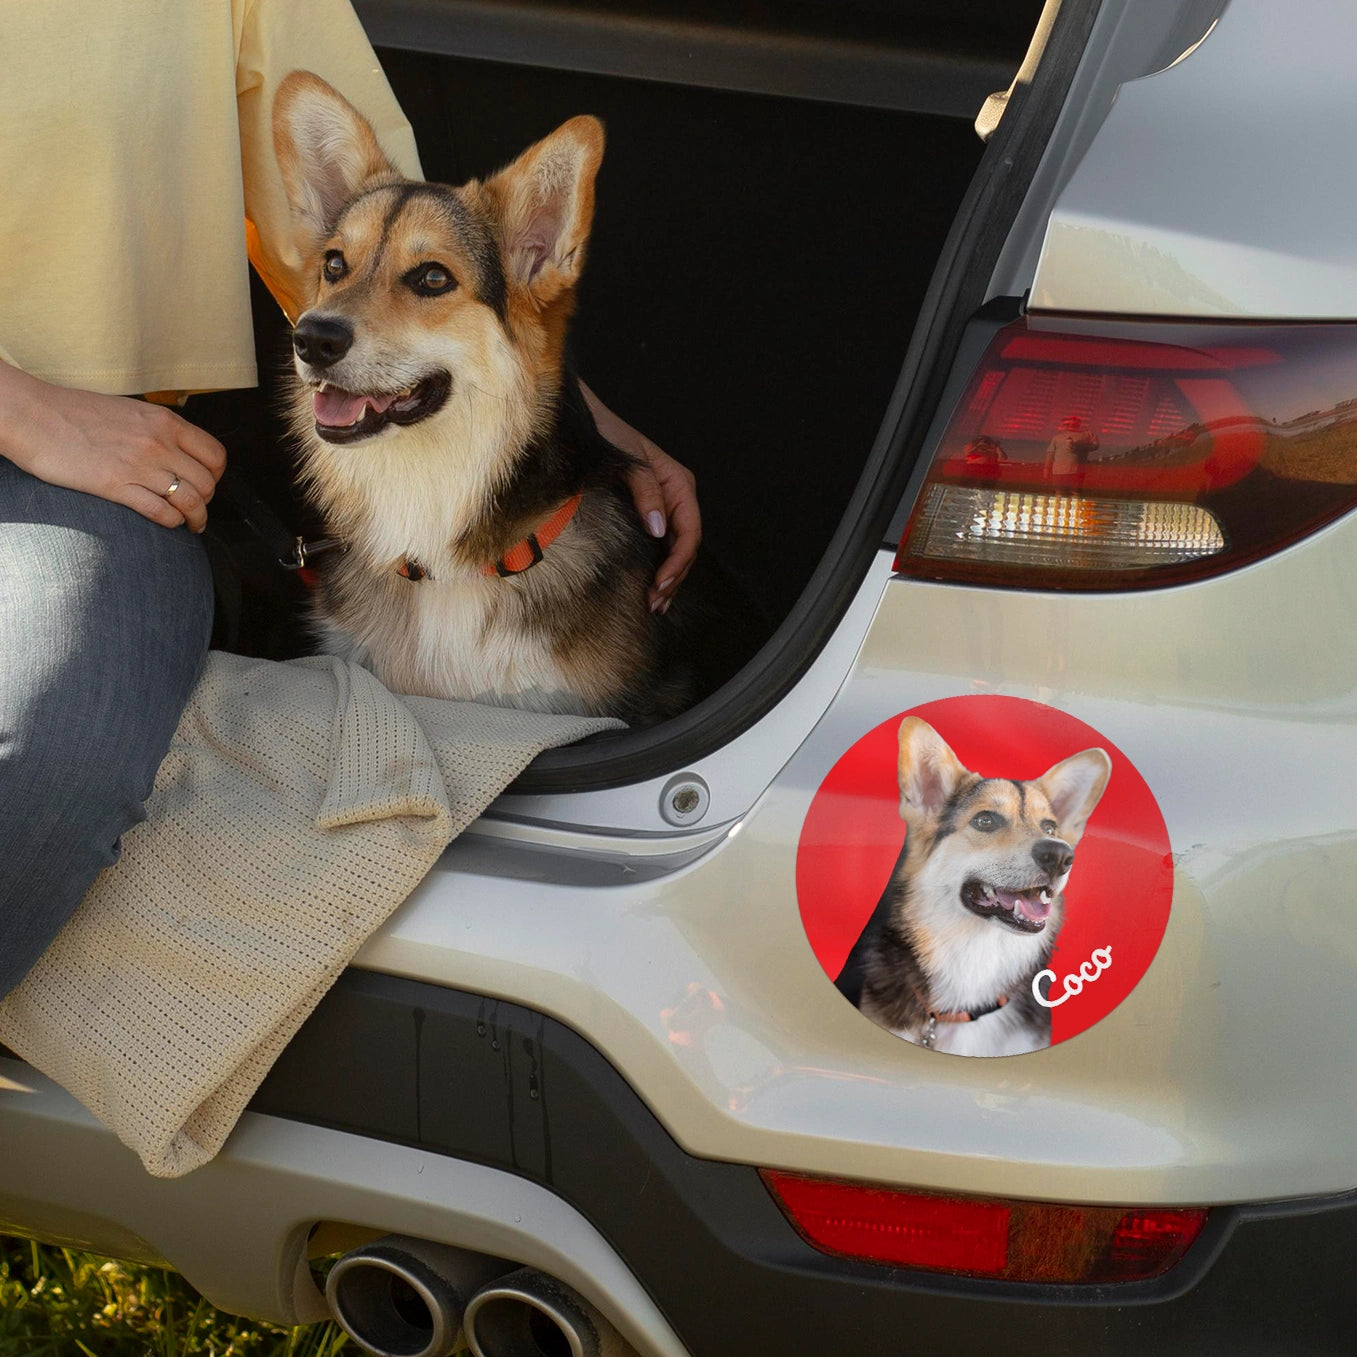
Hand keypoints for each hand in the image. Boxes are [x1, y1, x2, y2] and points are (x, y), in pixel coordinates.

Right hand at [0, 365, 225, 531]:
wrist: (33, 415)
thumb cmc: (75, 412)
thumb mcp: (130, 411)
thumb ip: (158, 430)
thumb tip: (179, 450)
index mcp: (164, 422)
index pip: (215, 455)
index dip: (217, 475)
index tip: (208, 483)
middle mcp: (158, 443)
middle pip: (207, 483)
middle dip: (207, 500)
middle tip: (198, 507)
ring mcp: (139, 466)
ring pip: (190, 501)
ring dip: (197, 518)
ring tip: (193, 525)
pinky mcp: (117, 487)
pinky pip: (161, 513)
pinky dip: (172, 522)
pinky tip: (169, 522)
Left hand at [580, 381, 699, 611]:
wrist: (581, 422)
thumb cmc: (604, 435)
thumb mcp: (626, 461)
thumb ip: (646, 491)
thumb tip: (660, 530)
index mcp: (678, 482)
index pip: (689, 531)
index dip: (678, 562)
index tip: (660, 583)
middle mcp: (676, 496)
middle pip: (686, 546)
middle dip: (673, 577)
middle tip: (654, 603)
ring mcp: (663, 506)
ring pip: (676, 550)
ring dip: (669, 578)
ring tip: (654, 603)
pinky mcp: (647, 513)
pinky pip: (662, 545)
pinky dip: (659, 567)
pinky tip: (651, 585)